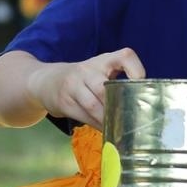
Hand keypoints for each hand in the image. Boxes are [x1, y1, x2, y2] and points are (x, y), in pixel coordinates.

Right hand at [27, 49, 144, 128]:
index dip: (136, 69)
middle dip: (117, 106)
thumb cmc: (83, 79)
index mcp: (103, 61)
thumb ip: (116, 83)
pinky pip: (82, 115)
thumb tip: (140, 106)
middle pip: (105, 88)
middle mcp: (87, 70)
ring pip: (93, 105)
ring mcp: (73, 85)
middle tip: (130, 120)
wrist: (46, 81)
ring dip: (106, 119)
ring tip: (117, 129)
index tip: (141, 84)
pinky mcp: (64, 101)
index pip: (124, 56)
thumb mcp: (98, 72)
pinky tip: (104, 130)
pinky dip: (96, 125)